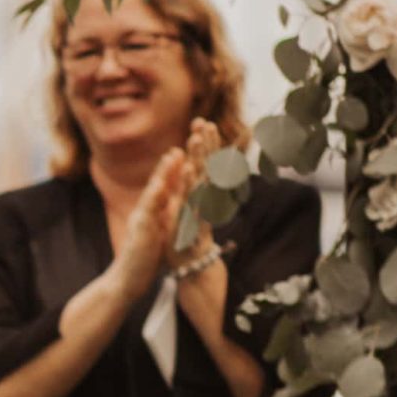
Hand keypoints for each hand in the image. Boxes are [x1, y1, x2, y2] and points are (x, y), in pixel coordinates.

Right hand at [115, 151, 189, 299]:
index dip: (176, 167)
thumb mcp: (158, 232)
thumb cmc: (145, 258)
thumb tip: (172, 204)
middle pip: (160, 182)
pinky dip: (155, 197)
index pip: (165, 186)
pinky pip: (149, 212)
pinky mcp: (140, 232)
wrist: (127, 280)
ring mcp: (142, 220)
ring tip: (175, 155)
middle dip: (171, 162)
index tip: (187, 149)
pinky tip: (162, 185)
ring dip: (164, 172)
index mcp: (153, 213)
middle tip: (183, 141)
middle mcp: (146, 212)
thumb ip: (162, 216)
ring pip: (154, 191)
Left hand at [169, 118, 230, 317]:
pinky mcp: (192, 226)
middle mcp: (203, 204)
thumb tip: (196, 176)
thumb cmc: (190, 244)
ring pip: (202, 181)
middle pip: (208, 169)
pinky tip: (188, 170)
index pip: (205, 167)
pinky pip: (193, 202)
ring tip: (197, 138)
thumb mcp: (190, 215)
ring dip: (200, 158)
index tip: (203, 123)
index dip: (206, 146)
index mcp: (200, 198)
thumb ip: (194, 196)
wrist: (195, 275)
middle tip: (204, 121)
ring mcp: (199, 214)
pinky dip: (191, 186)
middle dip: (206, 145)